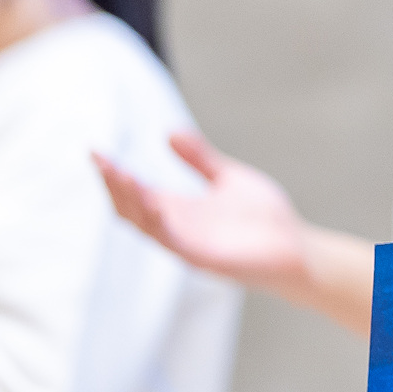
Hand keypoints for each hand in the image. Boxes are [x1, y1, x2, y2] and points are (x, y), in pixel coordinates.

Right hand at [96, 131, 377, 332]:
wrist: (298, 249)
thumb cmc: (263, 218)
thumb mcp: (227, 178)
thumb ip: (199, 158)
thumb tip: (168, 131)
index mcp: (178, 210)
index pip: (135, 193)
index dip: (114, 175)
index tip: (94, 151)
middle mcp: (177, 229)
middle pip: (132, 209)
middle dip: (114, 186)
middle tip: (99, 161)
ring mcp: (190, 247)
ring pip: (149, 226)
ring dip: (133, 202)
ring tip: (118, 175)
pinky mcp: (209, 260)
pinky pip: (179, 245)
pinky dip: (164, 227)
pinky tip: (156, 207)